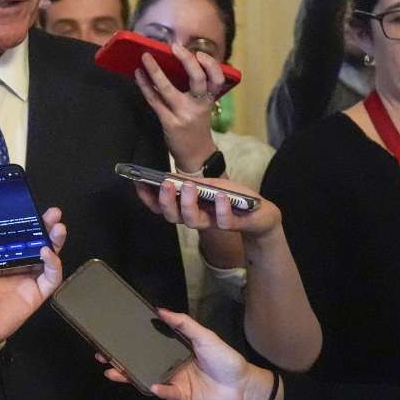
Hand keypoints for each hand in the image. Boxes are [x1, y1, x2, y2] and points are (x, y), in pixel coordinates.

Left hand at [0, 208, 66, 344]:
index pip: (14, 233)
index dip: (24, 219)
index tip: (30, 206)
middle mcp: (12, 264)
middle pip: (35, 241)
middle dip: (46, 226)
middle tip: (54, 213)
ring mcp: (25, 279)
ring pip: (48, 256)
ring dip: (55, 240)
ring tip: (58, 227)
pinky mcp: (35, 293)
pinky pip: (51, 277)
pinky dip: (54, 263)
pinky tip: (47, 251)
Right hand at [100, 309, 279, 399]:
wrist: (243, 387)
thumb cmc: (226, 358)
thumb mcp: (205, 336)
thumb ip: (183, 323)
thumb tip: (160, 309)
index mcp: (175, 347)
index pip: (148, 340)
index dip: (131, 337)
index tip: (114, 330)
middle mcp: (169, 363)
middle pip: (141, 359)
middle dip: (121, 357)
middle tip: (101, 352)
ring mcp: (173, 380)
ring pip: (146, 376)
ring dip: (129, 374)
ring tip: (112, 370)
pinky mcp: (179, 395)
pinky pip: (164, 392)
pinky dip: (158, 389)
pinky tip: (150, 384)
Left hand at [134, 45, 225, 171]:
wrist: (195, 156)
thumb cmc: (197, 128)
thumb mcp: (203, 108)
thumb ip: (196, 90)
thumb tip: (178, 64)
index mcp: (209, 100)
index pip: (217, 79)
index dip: (210, 64)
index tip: (199, 54)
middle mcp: (198, 105)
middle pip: (197, 79)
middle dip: (187, 60)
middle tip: (175, 47)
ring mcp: (183, 114)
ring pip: (168, 88)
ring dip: (155, 70)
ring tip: (145, 57)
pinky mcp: (169, 122)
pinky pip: (154, 100)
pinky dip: (145, 86)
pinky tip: (139, 75)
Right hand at [135, 175, 280, 239]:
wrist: (261, 213)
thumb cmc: (232, 197)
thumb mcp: (210, 185)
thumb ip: (191, 182)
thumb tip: (168, 175)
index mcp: (187, 207)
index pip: (161, 206)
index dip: (148, 197)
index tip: (138, 182)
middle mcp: (196, 217)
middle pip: (172, 216)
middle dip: (166, 200)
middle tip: (166, 184)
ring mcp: (212, 222)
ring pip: (192, 221)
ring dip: (188, 203)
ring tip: (190, 186)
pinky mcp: (232, 224)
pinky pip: (223, 221)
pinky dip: (221, 208)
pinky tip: (221, 195)